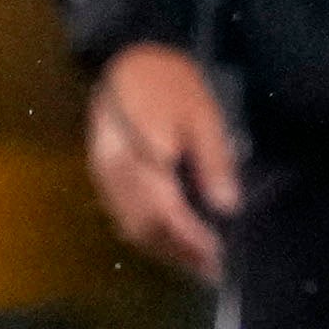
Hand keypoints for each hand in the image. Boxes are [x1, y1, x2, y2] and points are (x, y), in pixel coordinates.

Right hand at [86, 42, 241, 285]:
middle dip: (177, 253)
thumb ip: (213, 162)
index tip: (219, 257)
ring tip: (195, 264)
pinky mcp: (102, 171)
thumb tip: (226, 207)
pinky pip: (121, 213)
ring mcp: (102, 174)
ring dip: (162, 249)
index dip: (192, 241)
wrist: (129, 57)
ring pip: (129, 225)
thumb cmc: (171, 82)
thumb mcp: (203, 115)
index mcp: (137, 160)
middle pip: (143, 227)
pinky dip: (146, 233)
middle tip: (211, 272)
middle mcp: (113, 174)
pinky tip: (169, 239)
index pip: (165, 214)